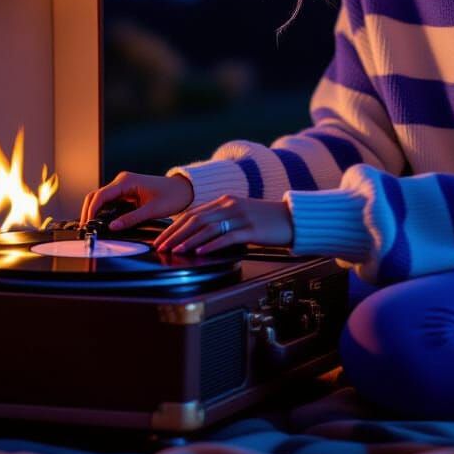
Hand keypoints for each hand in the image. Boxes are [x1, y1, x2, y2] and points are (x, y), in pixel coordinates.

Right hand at [79, 172, 193, 229]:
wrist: (184, 190)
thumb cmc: (172, 196)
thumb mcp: (152, 210)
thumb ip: (131, 219)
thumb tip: (112, 227)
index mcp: (127, 181)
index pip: (101, 195)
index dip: (91, 210)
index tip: (87, 224)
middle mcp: (122, 181)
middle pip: (96, 196)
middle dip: (89, 211)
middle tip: (85, 229)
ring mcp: (123, 186)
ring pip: (101, 199)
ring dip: (95, 212)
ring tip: (92, 228)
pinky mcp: (126, 192)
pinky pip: (110, 201)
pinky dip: (104, 211)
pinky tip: (102, 222)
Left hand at [154, 196, 293, 254]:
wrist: (292, 218)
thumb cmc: (266, 219)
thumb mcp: (240, 213)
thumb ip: (221, 219)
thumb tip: (197, 235)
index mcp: (225, 200)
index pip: (192, 213)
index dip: (173, 227)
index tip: (161, 239)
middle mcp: (230, 205)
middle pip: (195, 220)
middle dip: (175, 235)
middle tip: (161, 247)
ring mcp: (240, 216)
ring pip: (207, 228)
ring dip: (188, 241)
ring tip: (175, 251)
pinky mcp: (251, 229)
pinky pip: (227, 237)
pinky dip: (211, 245)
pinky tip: (200, 252)